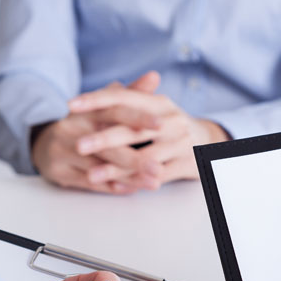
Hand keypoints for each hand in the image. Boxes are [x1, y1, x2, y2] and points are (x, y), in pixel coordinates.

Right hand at [31, 75, 162, 193]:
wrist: (44, 144)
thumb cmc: (84, 125)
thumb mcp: (103, 107)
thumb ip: (130, 94)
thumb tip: (155, 76)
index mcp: (86, 111)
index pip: (113, 111)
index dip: (138, 117)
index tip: (161, 124)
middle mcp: (71, 129)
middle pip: (107, 145)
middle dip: (136, 158)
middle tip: (160, 167)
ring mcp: (63, 152)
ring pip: (100, 167)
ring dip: (129, 176)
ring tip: (154, 182)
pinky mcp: (60, 172)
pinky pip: (90, 183)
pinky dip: (113, 186)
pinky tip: (133, 189)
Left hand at [68, 71, 229, 187]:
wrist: (210, 143)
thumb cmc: (171, 125)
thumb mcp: (154, 108)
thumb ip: (127, 101)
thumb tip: (94, 94)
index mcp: (159, 102)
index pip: (124, 97)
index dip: (96, 100)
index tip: (71, 105)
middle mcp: (171, 121)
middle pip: (133, 129)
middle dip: (104, 138)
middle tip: (78, 145)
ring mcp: (181, 143)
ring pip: (144, 157)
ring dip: (116, 167)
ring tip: (91, 175)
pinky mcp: (186, 164)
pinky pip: (156, 176)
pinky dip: (134, 181)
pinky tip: (114, 186)